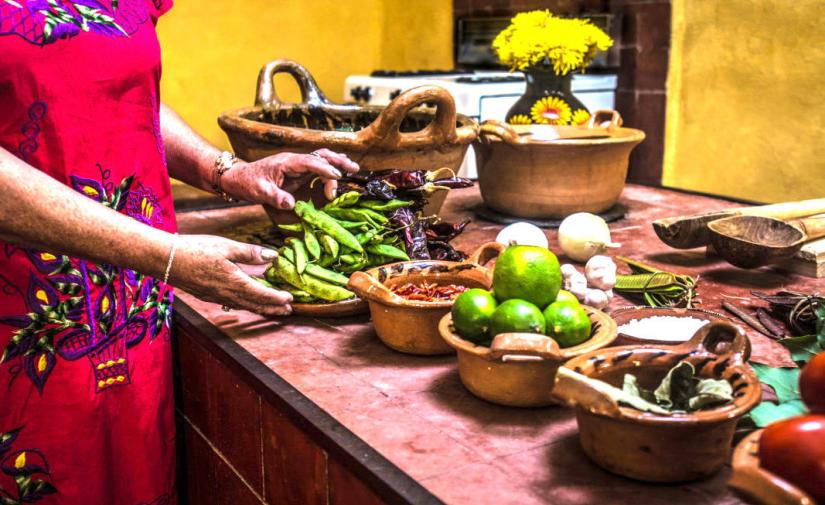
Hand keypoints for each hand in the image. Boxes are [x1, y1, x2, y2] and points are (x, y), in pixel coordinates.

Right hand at [169, 234, 291, 315]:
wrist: (166, 260)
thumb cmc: (195, 249)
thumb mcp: (226, 246)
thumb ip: (250, 253)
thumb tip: (272, 256)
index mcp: (235, 282)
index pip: (262, 294)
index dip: (278, 298)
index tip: (290, 299)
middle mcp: (227, 294)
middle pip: (255, 305)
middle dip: (273, 308)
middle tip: (288, 311)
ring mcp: (216, 297)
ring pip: (244, 306)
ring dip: (260, 309)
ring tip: (273, 310)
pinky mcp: (208, 296)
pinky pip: (232, 304)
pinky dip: (246, 305)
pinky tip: (247, 302)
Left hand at [221, 149, 358, 208]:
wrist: (238, 178)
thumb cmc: (248, 183)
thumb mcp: (260, 192)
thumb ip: (275, 197)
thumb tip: (291, 204)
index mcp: (286, 162)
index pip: (309, 161)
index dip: (324, 168)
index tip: (337, 177)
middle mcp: (294, 161)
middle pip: (320, 155)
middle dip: (337, 160)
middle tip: (353, 168)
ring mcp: (297, 165)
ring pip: (321, 159)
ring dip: (337, 162)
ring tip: (352, 169)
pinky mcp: (298, 172)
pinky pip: (317, 167)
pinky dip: (330, 168)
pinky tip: (339, 172)